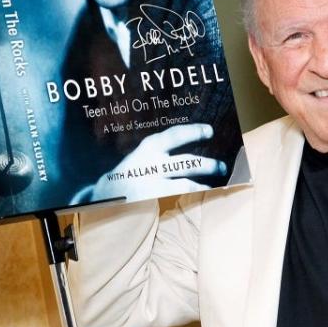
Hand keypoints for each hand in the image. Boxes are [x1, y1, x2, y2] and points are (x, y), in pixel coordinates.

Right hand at [71, 124, 226, 204]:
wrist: (105, 192)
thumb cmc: (130, 171)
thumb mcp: (143, 154)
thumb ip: (163, 151)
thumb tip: (192, 149)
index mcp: (149, 146)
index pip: (175, 135)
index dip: (194, 131)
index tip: (210, 131)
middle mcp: (152, 161)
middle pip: (188, 163)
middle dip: (208, 165)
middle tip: (222, 166)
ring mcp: (153, 180)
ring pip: (187, 180)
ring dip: (205, 181)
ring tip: (218, 182)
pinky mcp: (153, 195)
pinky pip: (180, 192)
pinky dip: (195, 191)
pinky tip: (206, 191)